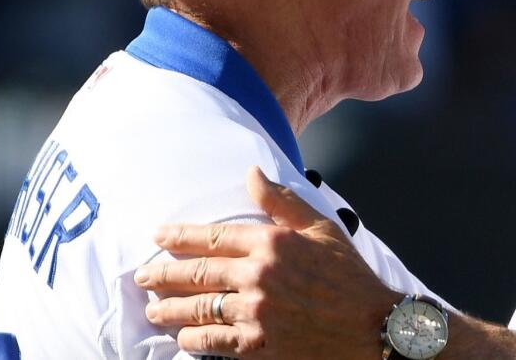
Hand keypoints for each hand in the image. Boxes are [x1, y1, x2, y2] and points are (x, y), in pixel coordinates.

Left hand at [134, 167, 400, 357]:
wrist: (372, 327)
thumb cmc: (350, 276)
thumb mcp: (322, 228)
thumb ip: (282, 202)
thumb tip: (252, 173)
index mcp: (273, 243)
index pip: (213, 236)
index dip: (180, 236)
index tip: (159, 236)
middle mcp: (259, 276)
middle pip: (197, 274)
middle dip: (163, 274)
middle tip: (142, 275)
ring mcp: (256, 313)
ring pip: (198, 310)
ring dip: (170, 310)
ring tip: (154, 310)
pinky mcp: (258, 346)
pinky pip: (213, 342)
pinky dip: (193, 340)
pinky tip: (183, 338)